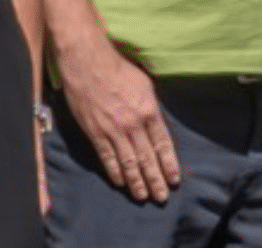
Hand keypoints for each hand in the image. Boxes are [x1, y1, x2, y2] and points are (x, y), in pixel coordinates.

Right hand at [57, 36, 179, 202]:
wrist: (88, 64)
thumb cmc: (118, 70)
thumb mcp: (146, 85)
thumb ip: (152, 108)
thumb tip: (157, 124)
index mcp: (149, 112)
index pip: (163, 145)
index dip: (169, 164)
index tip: (174, 179)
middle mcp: (133, 124)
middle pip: (147, 158)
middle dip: (155, 180)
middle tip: (161, 197)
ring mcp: (113, 130)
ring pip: (128, 162)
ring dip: (136, 182)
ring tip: (143, 196)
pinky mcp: (94, 132)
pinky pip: (107, 157)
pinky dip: (115, 172)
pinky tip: (121, 183)